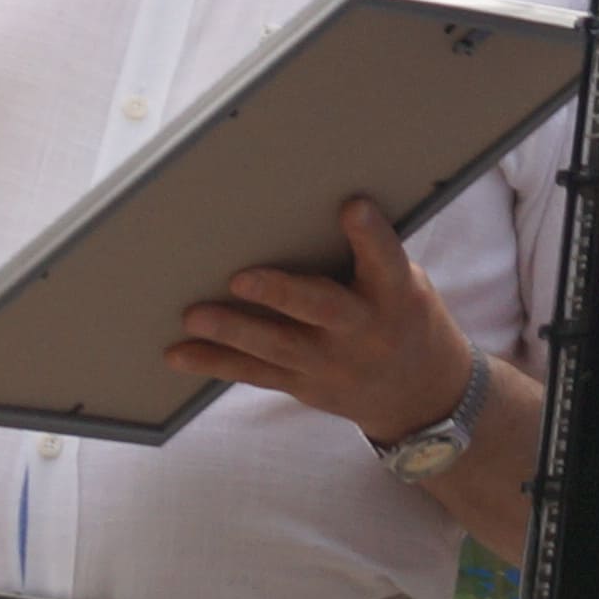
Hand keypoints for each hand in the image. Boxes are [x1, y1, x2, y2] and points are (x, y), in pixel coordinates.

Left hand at [170, 200, 478, 442]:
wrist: (420, 392)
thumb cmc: (401, 313)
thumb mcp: (403, 283)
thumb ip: (364, 257)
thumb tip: (307, 207)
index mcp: (396, 293)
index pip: (385, 260)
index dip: (370, 235)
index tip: (352, 206)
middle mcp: (363, 331)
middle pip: (320, 309)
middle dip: (280, 294)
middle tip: (241, 277)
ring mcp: (331, 364)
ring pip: (278, 346)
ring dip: (233, 330)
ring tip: (193, 315)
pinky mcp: (304, 384)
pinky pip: (256, 373)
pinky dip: (216, 362)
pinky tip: (179, 353)